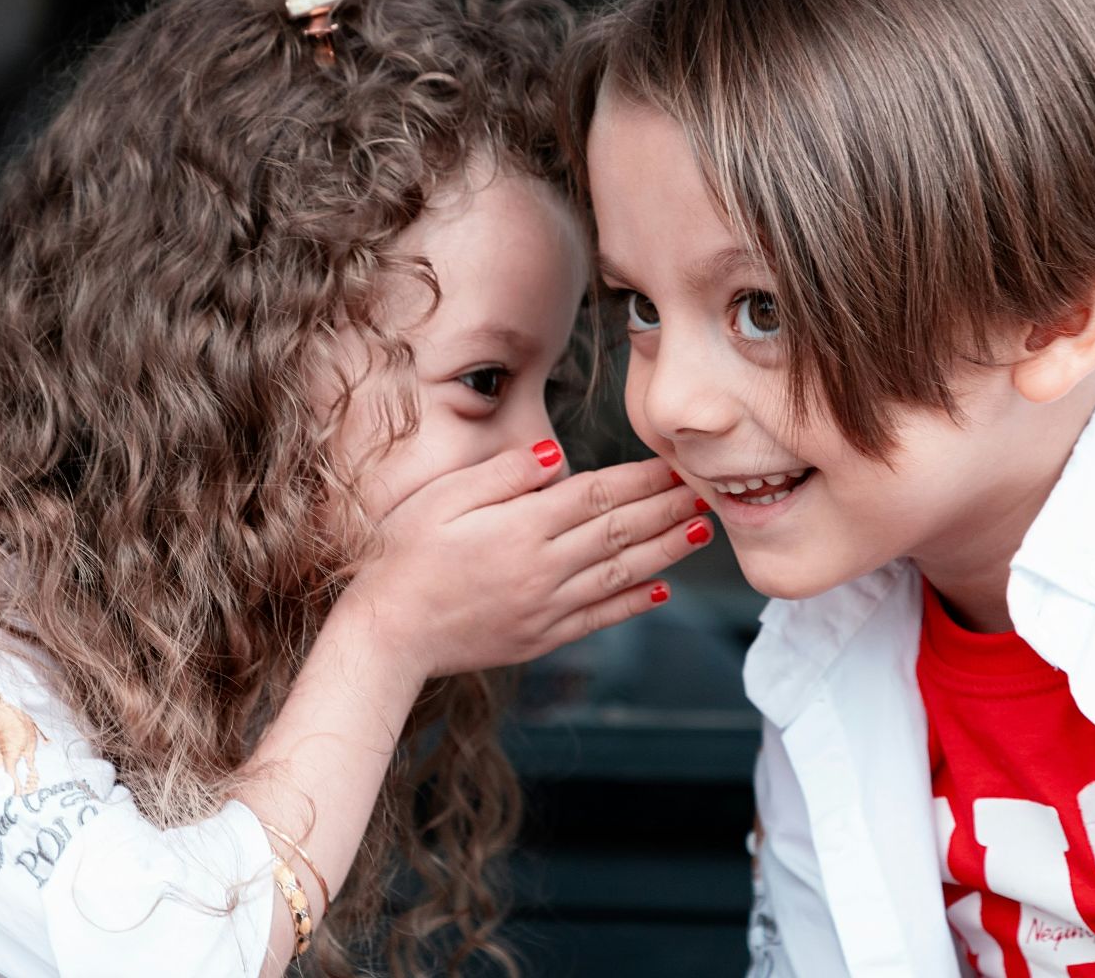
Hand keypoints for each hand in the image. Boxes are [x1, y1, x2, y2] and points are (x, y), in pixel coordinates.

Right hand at [332, 441, 712, 684]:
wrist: (387, 635)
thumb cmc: (402, 556)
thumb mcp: (442, 499)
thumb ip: (503, 475)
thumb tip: (557, 456)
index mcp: (521, 528)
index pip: (596, 495)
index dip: (640, 479)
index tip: (674, 465)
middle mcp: (543, 568)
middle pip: (619, 531)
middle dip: (667, 509)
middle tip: (707, 491)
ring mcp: (545, 608)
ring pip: (619, 574)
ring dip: (665, 552)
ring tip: (700, 533)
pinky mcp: (540, 638)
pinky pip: (599, 618)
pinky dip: (632, 603)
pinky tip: (660, 591)